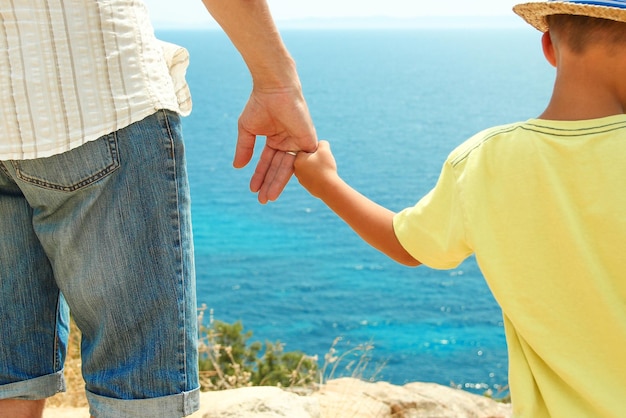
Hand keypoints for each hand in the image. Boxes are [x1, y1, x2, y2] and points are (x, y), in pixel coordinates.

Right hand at [234, 86, 316, 203]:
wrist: (274, 89)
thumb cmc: (260, 104)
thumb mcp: (247, 130)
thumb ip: (244, 148)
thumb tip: (238, 167)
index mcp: (275, 139)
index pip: (268, 162)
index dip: (260, 176)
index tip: (253, 190)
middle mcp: (287, 143)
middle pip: (277, 168)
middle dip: (269, 184)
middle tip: (262, 200)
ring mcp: (298, 143)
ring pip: (287, 168)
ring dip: (278, 183)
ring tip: (269, 197)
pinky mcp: (308, 141)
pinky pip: (301, 162)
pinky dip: (291, 173)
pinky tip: (281, 185)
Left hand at [294, 140, 337, 198]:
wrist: (328, 187)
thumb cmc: (325, 167)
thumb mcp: (324, 150)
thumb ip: (322, 143)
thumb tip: (320, 144)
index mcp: (297, 160)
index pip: (304, 151)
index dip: (314, 151)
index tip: (320, 155)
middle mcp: (296, 170)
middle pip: (306, 160)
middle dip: (314, 160)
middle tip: (323, 162)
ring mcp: (301, 179)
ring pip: (309, 170)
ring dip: (316, 168)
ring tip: (324, 170)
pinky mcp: (307, 187)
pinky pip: (312, 178)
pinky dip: (317, 177)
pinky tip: (324, 177)